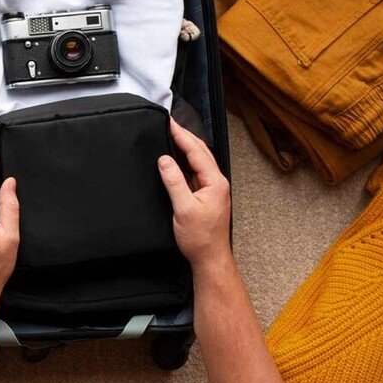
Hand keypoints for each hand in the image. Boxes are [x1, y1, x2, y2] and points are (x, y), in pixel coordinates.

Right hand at [157, 119, 231, 271]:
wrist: (209, 258)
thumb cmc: (200, 238)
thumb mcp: (183, 208)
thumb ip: (174, 182)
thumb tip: (165, 160)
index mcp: (215, 182)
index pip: (197, 152)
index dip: (182, 136)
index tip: (170, 124)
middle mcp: (217, 183)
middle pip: (201, 152)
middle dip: (186, 136)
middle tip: (170, 124)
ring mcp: (212, 189)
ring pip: (199, 161)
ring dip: (186, 147)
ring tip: (172, 135)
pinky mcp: (205, 196)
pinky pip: (195, 172)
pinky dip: (185, 162)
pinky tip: (175, 159)